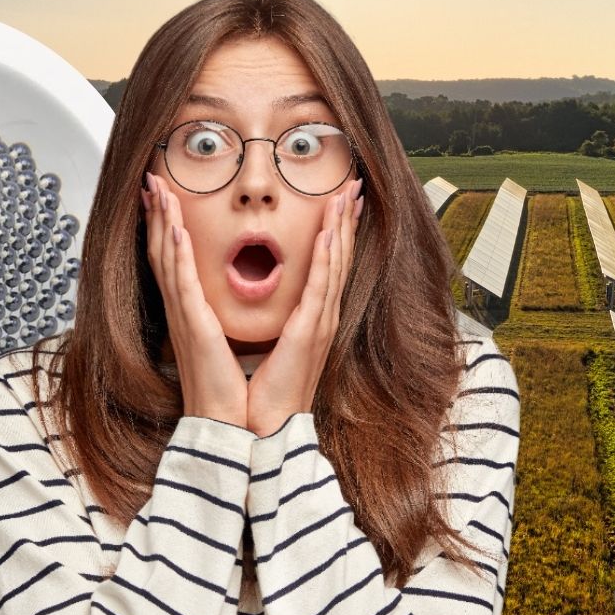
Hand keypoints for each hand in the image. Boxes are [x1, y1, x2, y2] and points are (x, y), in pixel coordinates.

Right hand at [144, 171, 249, 426]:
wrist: (233, 425)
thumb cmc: (236, 391)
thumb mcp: (234, 345)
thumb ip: (227, 321)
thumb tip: (233, 306)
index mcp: (194, 313)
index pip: (176, 259)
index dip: (168, 225)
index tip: (165, 196)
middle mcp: (184, 310)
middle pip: (164, 251)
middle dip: (158, 213)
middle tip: (152, 180)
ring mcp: (185, 317)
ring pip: (168, 259)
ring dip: (163, 222)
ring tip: (157, 190)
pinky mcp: (193, 328)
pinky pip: (182, 286)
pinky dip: (177, 257)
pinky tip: (176, 232)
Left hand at [246, 176, 361, 436]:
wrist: (264, 428)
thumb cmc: (261, 393)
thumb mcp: (266, 348)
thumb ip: (271, 324)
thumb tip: (262, 306)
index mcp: (311, 319)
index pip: (327, 266)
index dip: (335, 232)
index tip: (338, 203)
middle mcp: (321, 317)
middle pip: (338, 258)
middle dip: (345, 220)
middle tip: (353, 185)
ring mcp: (319, 324)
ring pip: (334, 265)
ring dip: (340, 227)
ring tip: (344, 195)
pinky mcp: (310, 332)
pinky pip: (320, 287)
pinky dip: (326, 257)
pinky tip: (328, 232)